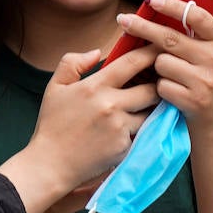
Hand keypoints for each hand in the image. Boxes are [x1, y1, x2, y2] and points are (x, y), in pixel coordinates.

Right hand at [0, 44, 156, 212]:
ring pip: (150, 113)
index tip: (161, 48)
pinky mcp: (124, 148)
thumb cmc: (52, 124)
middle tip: (162, 82)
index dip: (150, 52)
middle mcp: (111, 105)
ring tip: (149, 106)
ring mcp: (119, 128)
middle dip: (158, 85)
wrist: (50, 165)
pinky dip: (140, 129)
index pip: (131, 63)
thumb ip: (73, 63)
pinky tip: (133, 129)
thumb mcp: (55, 86)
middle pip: (151, 90)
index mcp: (95, 86)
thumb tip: (97, 52)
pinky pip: (141, 134)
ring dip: (151, 109)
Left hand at [114, 0, 212, 129]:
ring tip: (169, 73)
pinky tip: (170, 91)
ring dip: (157, 67)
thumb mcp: (212, 47)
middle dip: (142, 27)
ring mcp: (206, 81)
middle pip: (169, 38)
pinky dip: (159, 87)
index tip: (152, 0)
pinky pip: (161, 85)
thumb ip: (205, 19)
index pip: (196, 16)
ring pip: (162, 62)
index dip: (173, 6)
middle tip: (122, 19)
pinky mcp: (193, 101)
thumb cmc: (206, 73)